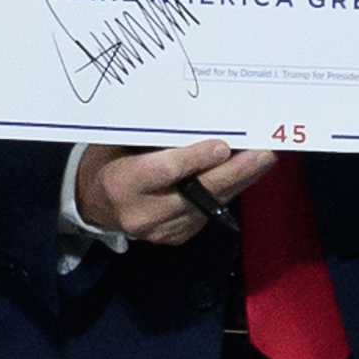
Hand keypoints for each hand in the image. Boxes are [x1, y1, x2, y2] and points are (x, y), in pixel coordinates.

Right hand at [77, 140, 279, 247]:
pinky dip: (227, 193)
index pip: (165, 171)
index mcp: (123, 184)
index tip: (224, 145)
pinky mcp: (175, 237)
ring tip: (263, 159)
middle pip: (197, 193)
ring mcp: (160, 230)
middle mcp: (142, 213)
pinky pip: (208, 213)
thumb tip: (198, 121)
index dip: (197, 159)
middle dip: (234, 172)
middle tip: (263, 154)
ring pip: (209, 205)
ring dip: (239, 182)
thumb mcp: (119, 142)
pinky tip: (244, 174)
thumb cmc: (110, 160)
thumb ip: (152, 138)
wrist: (95, 203)